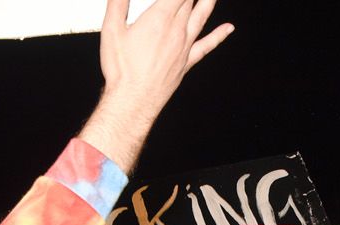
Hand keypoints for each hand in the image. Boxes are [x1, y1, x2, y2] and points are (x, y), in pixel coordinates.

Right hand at [85, 0, 233, 169]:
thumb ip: (118, 3)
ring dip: (209, 1)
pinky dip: (219, 35)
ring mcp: (184, 46)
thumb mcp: (111, 29)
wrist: (134, 100)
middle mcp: (176, 29)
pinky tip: (228, 29)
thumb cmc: (122, 69)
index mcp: (159, 18)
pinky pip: (207, 45)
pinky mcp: (187, 61)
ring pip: (202, 16)